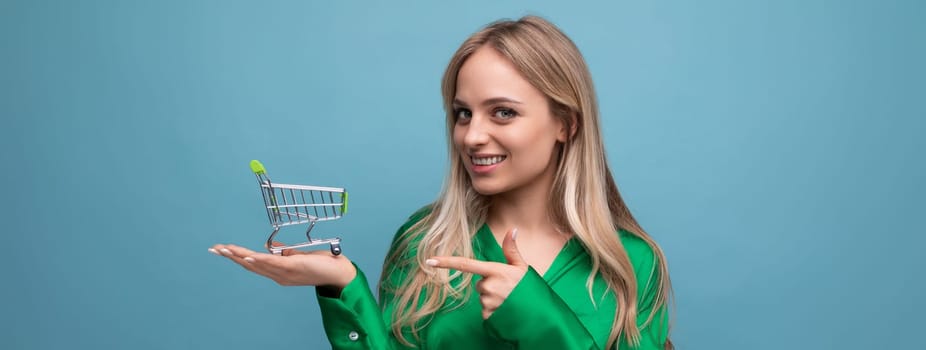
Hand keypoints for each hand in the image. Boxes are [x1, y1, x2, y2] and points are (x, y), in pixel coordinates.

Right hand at [209, 242, 355, 287]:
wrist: (339, 273)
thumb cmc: (322, 264)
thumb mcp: (299, 256)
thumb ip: (285, 252)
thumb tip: (271, 246)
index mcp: (278, 272)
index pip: (253, 264)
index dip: (236, 257)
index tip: (221, 249)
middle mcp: (278, 275)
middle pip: (250, 265)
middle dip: (231, 256)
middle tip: (214, 249)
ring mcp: (285, 272)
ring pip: (258, 263)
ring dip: (239, 256)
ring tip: (224, 250)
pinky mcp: (294, 267)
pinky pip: (273, 263)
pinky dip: (259, 259)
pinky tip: (248, 256)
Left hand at [427, 228, 526, 318]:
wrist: (540, 314)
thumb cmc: (530, 289)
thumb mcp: (522, 268)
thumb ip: (512, 250)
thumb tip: (513, 229)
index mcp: (496, 271)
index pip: (465, 265)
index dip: (446, 262)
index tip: (430, 260)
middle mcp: (489, 286)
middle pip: (480, 284)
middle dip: (491, 286)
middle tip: (508, 290)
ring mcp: (488, 302)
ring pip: (483, 298)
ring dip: (494, 300)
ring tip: (510, 301)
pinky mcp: (488, 317)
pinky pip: (486, 312)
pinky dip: (494, 312)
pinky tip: (506, 311)